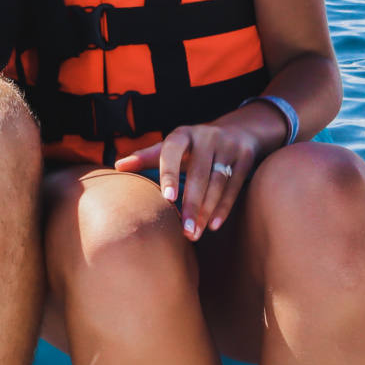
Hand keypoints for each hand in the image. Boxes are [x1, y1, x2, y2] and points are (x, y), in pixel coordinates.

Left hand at [114, 119, 268, 241]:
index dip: (169, 173)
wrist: (239, 130)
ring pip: (218, 182)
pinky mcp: (246, 158)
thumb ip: (147, 157)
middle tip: (184, 232)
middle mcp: (207, 137)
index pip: (172, 151)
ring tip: (194, 234)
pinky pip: (234, 186)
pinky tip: (213, 225)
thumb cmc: (194, 145)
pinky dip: (224, 207)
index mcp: (183, 134)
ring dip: (206, 211)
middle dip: (191, 204)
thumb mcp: (174, 146)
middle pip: (198, 174)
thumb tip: (117, 166)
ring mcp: (228, 146)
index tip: (168, 199)